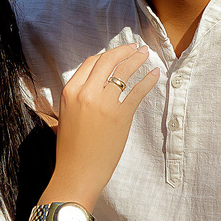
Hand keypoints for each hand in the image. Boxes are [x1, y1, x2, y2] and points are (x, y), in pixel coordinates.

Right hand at [53, 44, 157, 201]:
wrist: (77, 172)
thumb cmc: (70, 150)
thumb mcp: (65, 117)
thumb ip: (76, 99)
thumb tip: (88, 88)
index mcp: (70, 91)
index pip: (90, 63)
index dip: (106, 56)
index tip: (116, 54)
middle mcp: (86, 92)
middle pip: (107, 60)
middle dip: (124, 51)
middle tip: (135, 48)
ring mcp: (104, 103)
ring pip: (123, 71)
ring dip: (137, 59)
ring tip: (145, 54)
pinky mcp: (121, 115)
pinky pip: (137, 91)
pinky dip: (148, 80)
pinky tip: (155, 73)